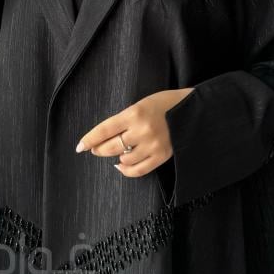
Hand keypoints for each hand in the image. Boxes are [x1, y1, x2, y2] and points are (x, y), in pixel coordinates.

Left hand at [75, 88, 194, 178]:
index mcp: (135, 113)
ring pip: (124, 159)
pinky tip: (122, 165)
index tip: (80, 146)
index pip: (104, 129)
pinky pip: (138, 170)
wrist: (193, 110)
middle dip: (99, 149)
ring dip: (116, 158)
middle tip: (95, 149)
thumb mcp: (141, 104)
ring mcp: (153, 144)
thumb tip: (104, 138)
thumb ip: (124, 120)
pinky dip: (126, 170)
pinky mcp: (162, 156)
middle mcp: (142, 130)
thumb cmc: (165, 104)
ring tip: (116, 153)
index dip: (89, 139)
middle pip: (111, 147)